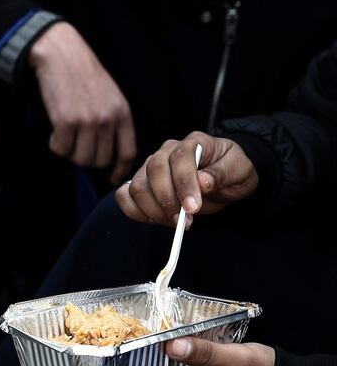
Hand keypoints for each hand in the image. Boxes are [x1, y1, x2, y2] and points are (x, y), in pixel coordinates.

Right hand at [29, 22, 135, 183]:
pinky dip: (55, 145)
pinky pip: (61, 149)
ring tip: (65, 137)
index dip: (119, 170)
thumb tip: (107, 153)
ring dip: (70, 153)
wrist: (62, 56)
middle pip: (100, 160)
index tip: (111, 178)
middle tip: (76, 146)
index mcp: (122, 114)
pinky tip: (54, 132)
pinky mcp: (65, 121)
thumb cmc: (84, 75)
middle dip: (87, 159)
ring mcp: (87, 121)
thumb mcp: (110, 96)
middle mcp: (107, 120)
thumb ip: (113, 121)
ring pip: (80, 158)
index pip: (127, 152)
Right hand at [116, 132, 257, 226]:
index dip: (183, 183)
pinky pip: (124, 196)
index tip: (193, 207)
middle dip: (166, 200)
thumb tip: (202, 181)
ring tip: (175, 222)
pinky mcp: (141, 184)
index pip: (180, 157)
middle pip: (153, 170)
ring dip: (153, 209)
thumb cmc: (232, 172)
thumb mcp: (240, 171)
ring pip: (137, 185)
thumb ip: (222, 173)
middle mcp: (166, 151)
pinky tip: (153, 219)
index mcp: (193, 143)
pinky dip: (133, 211)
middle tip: (183, 221)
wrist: (224, 180)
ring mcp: (150, 167)